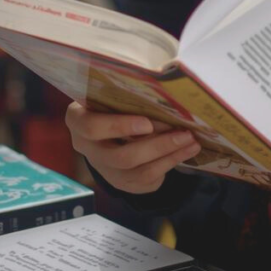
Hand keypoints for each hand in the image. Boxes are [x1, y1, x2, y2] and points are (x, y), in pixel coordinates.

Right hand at [66, 101, 200, 194]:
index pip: (90, 127)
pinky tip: (188, 150)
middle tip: (183, 133)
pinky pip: (146, 178)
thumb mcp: (115, 93)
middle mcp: (88, 148)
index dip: (118, 127)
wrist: (113, 129)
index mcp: (78, 119)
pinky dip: (171, 162)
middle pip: (118, 156)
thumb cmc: (116, 102)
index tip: (147, 123)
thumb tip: (167, 88)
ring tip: (191, 140)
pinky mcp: (121, 182)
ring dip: (168, 154)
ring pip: (136, 170)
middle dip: (156, 146)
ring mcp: (104, 169)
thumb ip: (130, 92)